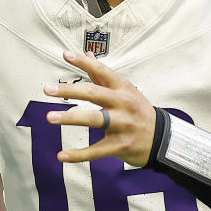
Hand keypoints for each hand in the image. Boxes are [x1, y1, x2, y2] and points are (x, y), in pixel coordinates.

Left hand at [42, 51, 156, 166]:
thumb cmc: (138, 111)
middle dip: (70, 91)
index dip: (84, 63)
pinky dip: (78, 154)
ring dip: (70, 118)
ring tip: (50, 117)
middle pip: (94, 94)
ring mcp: (122, 125)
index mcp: (123, 89)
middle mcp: (123, 104)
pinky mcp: (120, 145)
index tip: (66, 55)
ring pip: (94, 119)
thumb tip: (87, 54)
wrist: (162, 139)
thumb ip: (103, 75)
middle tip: (48, 89)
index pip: (102, 71)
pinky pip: (96, 150)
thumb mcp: (126, 90)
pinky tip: (61, 156)